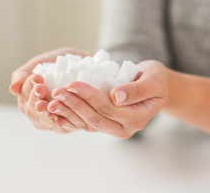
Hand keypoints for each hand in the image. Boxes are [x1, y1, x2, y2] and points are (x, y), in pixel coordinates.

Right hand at [9, 47, 91, 132]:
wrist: (88, 64)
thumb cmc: (61, 64)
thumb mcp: (40, 63)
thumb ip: (23, 74)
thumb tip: (12, 89)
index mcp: (28, 98)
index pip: (23, 96)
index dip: (28, 88)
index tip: (36, 78)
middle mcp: (39, 112)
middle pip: (32, 110)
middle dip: (35, 99)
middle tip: (41, 87)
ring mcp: (53, 121)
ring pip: (44, 121)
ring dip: (45, 111)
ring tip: (47, 101)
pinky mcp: (69, 126)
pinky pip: (63, 127)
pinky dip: (61, 121)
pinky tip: (62, 114)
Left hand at [48, 60, 169, 137]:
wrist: (158, 87)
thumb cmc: (156, 80)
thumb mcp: (153, 79)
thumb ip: (137, 89)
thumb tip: (115, 96)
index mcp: (137, 118)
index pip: (109, 108)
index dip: (89, 96)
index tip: (72, 83)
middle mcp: (126, 128)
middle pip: (96, 119)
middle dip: (74, 106)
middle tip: (56, 92)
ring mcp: (116, 129)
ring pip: (89, 124)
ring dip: (69, 113)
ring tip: (51, 102)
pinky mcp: (108, 125)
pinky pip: (88, 124)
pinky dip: (72, 119)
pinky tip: (57, 113)